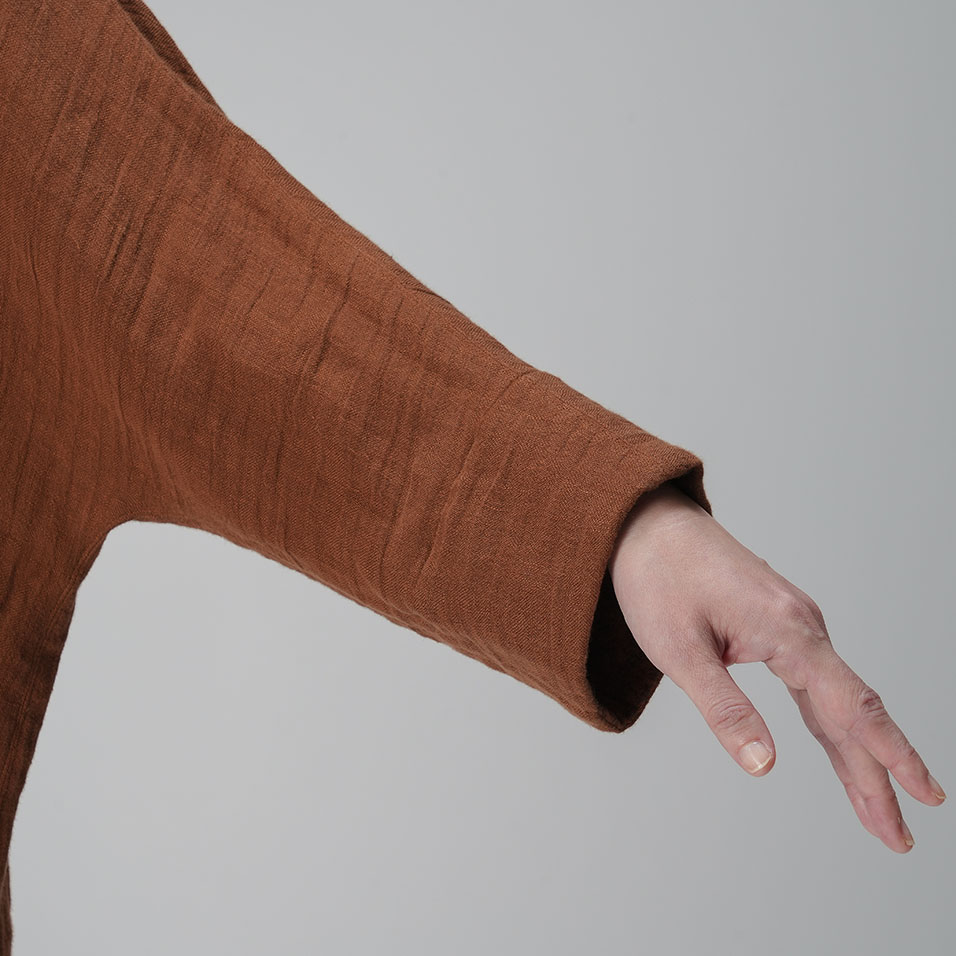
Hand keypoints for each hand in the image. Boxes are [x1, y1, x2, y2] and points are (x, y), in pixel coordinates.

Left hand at [608, 480, 945, 852]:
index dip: (889, 755)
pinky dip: (833, 722)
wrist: (645, 524)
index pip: (850, 703)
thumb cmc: (657, 578)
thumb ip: (723, 708)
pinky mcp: (779, 624)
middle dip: (877, 775)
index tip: (925, 795)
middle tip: (898, 838)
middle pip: (852, 709)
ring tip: (878, 810)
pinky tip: (843, 750)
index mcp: (785, 628)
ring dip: (857, 755)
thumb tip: (764, 767)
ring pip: (837, 698)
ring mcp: (794, 622)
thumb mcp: (678, 650)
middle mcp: (802, 623)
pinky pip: (817, 681)